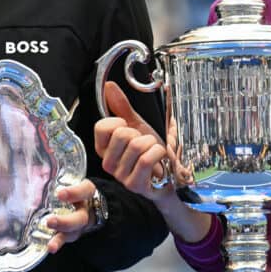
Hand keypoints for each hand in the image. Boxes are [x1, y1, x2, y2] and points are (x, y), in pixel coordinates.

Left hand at [46, 179, 95, 253]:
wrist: (93, 202)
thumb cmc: (76, 187)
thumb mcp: (73, 178)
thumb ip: (61, 172)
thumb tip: (38, 156)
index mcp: (88, 193)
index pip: (84, 191)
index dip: (74, 193)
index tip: (60, 194)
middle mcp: (85, 210)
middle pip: (80, 218)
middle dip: (65, 222)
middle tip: (50, 221)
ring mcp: (80, 225)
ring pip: (73, 233)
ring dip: (61, 238)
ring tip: (51, 245)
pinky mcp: (72, 233)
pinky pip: (65, 239)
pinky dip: (57, 244)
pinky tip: (49, 247)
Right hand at [94, 81, 211, 243]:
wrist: (169, 175)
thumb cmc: (150, 151)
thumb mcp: (137, 126)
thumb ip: (122, 107)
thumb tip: (108, 86)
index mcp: (104, 148)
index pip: (101, 127)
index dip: (119, 122)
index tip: (129, 128)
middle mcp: (108, 163)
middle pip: (121, 134)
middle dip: (140, 133)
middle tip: (144, 142)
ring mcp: (120, 176)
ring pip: (136, 146)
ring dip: (152, 143)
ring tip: (153, 150)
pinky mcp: (134, 185)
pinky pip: (145, 160)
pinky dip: (159, 152)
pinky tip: (160, 157)